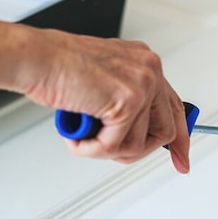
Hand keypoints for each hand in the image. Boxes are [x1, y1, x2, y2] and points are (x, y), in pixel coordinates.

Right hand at [16, 28, 189, 173]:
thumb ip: (123, 101)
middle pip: (163, 131)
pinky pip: (115, 146)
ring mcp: (141, 85)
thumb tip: (133, 132)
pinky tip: (76, 137)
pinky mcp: (126, 102)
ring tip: (82, 137)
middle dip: (135, 151)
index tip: (181, 160)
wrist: (36, 59)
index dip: (180, 139)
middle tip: (110, 153)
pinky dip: (91, 150)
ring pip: (137, 144)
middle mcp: (149, 70)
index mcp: (144, 63)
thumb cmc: (57, 68)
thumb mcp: (102, 81)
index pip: (173, 108)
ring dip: (104, 150)